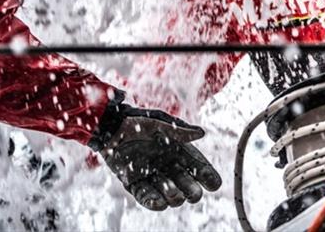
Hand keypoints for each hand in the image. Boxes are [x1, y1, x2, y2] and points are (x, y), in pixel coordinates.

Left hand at [92, 103, 221, 210]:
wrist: (109, 126)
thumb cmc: (137, 121)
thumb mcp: (159, 123)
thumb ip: (179, 130)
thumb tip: (202, 133)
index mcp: (177, 149)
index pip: (196, 164)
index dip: (206, 174)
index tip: (215, 184)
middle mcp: (166, 164)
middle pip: (184, 182)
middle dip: (192, 190)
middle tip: (194, 195)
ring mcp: (151, 174)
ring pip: (166, 192)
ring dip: (173, 196)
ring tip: (175, 196)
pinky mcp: (134, 182)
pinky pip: (145, 196)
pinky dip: (153, 201)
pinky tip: (160, 203)